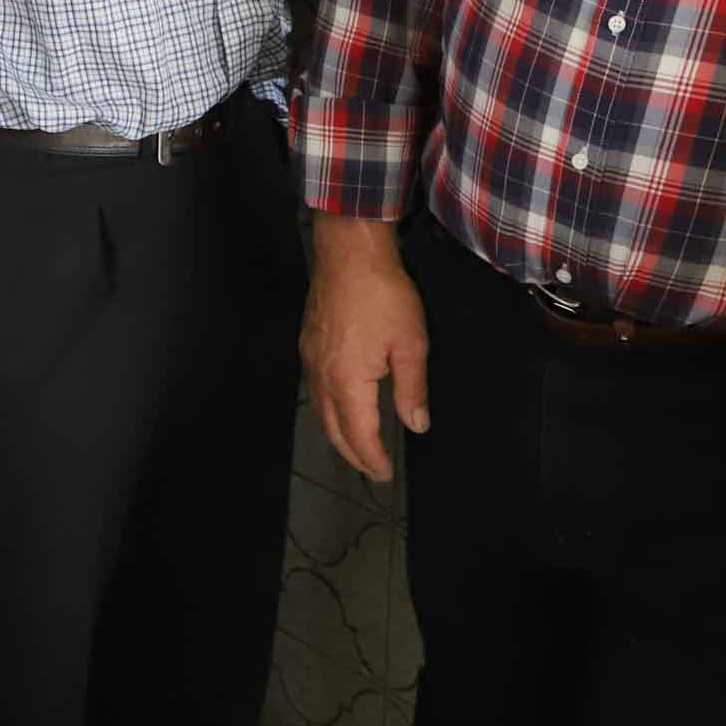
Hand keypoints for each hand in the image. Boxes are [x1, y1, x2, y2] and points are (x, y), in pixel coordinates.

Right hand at [302, 215, 428, 483]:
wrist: (349, 251)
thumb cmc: (383, 294)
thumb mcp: (411, 344)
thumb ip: (412, 390)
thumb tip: (417, 425)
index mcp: (348, 381)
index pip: (359, 435)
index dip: (373, 459)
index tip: (385, 474)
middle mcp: (323, 376)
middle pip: (333, 430)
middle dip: (353, 454)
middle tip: (371, 469)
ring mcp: (311, 359)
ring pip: (319, 411)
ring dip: (337, 434)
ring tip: (357, 445)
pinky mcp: (308, 343)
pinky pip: (314, 389)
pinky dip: (327, 409)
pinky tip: (339, 406)